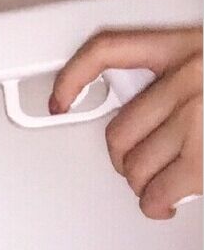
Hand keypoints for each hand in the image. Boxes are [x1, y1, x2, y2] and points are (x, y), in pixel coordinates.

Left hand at [49, 26, 201, 219]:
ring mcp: (198, 117)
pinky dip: (155, 204)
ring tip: (157, 186)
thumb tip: (155, 109)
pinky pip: (158, 191)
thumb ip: (191, 78)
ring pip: (136, 164)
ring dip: (143, 182)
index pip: (110, 50)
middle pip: (120, 127)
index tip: (60, 95)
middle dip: (126, 156)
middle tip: (139, 164)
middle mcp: (190, 76)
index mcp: (191, 45)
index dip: (75, 76)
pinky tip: (161, 204)